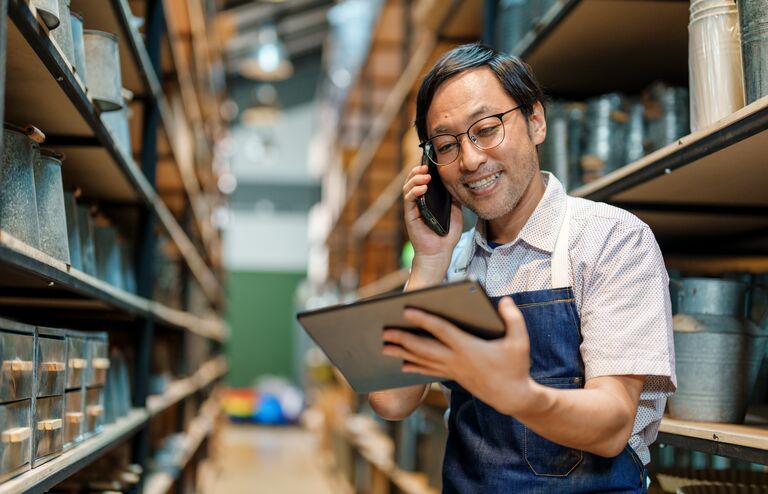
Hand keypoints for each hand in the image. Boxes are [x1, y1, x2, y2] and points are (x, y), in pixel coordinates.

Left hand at [381, 297, 538, 414]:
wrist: (513, 397)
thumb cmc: (516, 366)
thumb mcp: (519, 341)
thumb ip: (513, 318)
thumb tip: (505, 300)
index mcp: (469, 348)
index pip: (441, 330)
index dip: (423, 319)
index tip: (406, 310)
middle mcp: (456, 360)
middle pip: (423, 348)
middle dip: (402, 339)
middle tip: (384, 331)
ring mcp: (452, 370)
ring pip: (422, 360)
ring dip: (402, 353)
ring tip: (384, 346)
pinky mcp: (453, 377)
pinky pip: (429, 371)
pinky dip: (414, 367)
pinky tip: (402, 364)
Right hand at [402, 164, 463, 280]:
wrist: (441, 252)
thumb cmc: (447, 234)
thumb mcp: (456, 212)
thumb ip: (454, 199)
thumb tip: (456, 183)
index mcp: (428, 200)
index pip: (422, 181)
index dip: (425, 172)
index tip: (431, 164)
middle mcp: (419, 202)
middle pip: (412, 182)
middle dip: (417, 172)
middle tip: (425, 166)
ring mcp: (413, 209)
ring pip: (408, 188)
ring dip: (415, 179)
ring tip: (425, 176)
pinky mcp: (410, 216)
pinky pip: (408, 200)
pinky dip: (414, 192)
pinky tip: (423, 188)